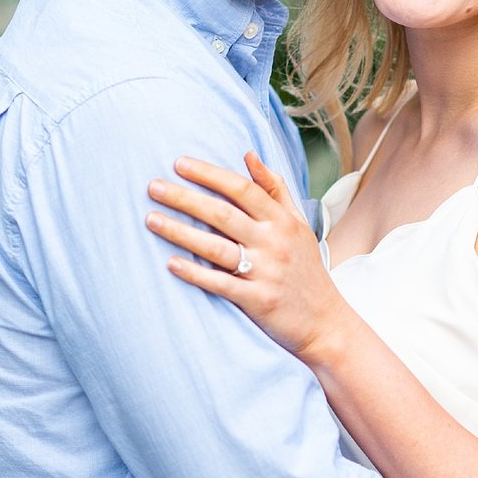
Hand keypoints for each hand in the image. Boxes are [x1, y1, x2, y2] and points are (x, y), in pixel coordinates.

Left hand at [146, 152, 345, 361]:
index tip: (179, 163)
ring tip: (151, 219)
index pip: (243, 189)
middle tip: (153, 186)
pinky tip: (171, 263)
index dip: (210, 174)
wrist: (325, 322)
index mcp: (283, 222)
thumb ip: (275, 190)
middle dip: (185, 198)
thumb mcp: (298, 226)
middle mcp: (275, 243)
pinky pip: (221, 284)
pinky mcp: (258, 300)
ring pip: (216, 247)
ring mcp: (266, 272)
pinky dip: (195, 273)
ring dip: (180, 232)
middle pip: (224, 214)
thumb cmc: (306, 270)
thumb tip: (249, 155)